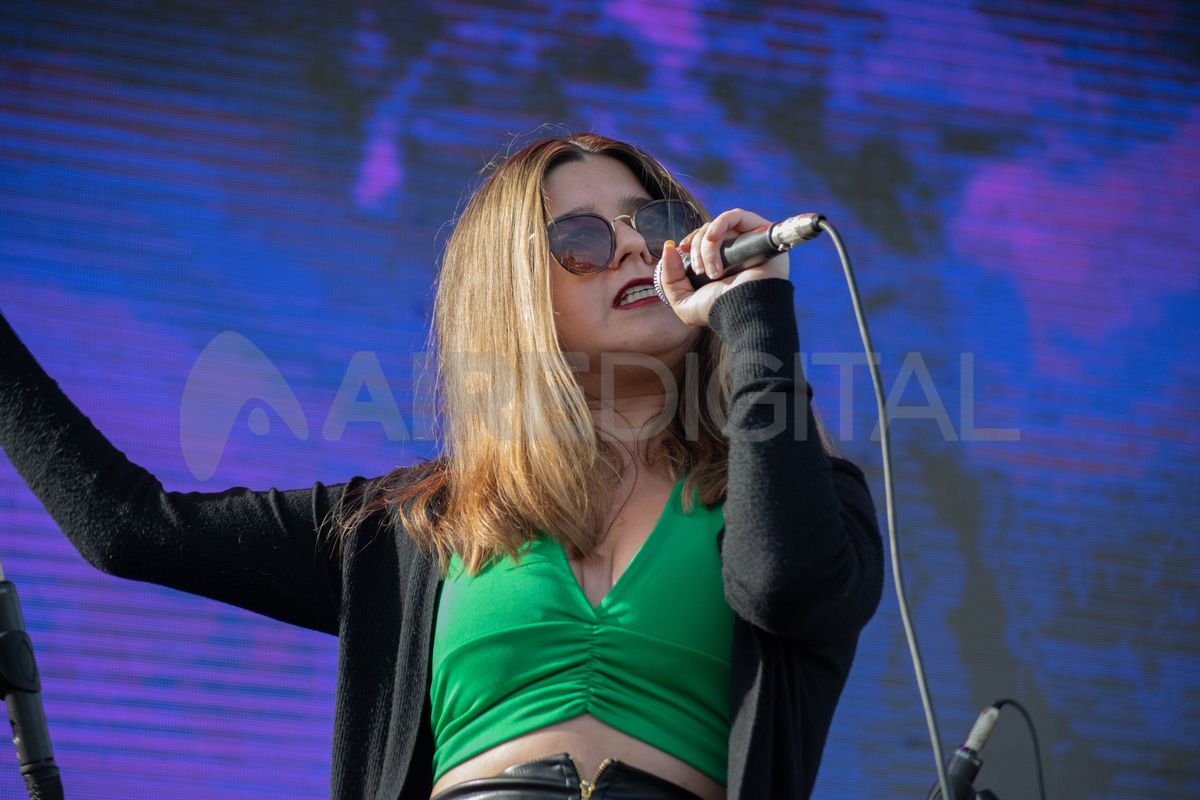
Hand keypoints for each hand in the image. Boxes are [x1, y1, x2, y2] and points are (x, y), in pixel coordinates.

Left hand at [655, 208, 789, 326]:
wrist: (744, 312)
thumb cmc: (718, 310)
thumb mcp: (683, 301)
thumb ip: (669, 277)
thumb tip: (669, 247)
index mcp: (722, 262)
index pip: (704, 238)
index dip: (691, 240)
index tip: (682, 248)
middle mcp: (736, 250)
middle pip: (708, 231)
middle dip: (697, 249)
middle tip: (700, 270)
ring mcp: (749, 240)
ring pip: (719, 225)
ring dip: (708, 246)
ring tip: (713, 270)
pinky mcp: (761, 233)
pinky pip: (736, 215)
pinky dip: (719, 225)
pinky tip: (713, 239)